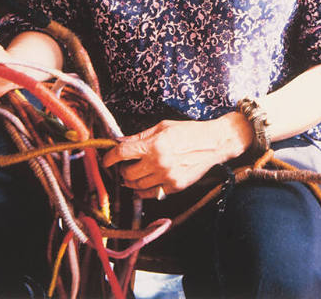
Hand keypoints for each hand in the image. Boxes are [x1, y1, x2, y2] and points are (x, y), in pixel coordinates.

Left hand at [102, 115, 247, 198]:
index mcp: (154, 145)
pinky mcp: (174, 187)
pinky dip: (143, 190)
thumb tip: (121, 142)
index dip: (109, 157)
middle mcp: (158, 163)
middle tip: (125, 165)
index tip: (106, 160)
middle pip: (127, 173)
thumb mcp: (163, 126)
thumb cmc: (189, 131)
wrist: (213, 143)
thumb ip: (140, 136)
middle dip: (122, 170)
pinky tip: (145, 181)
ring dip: (131, 180)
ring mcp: (166, 177)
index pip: (122, 153)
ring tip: (135, 173)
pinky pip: (150, 194)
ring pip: (136, 186)